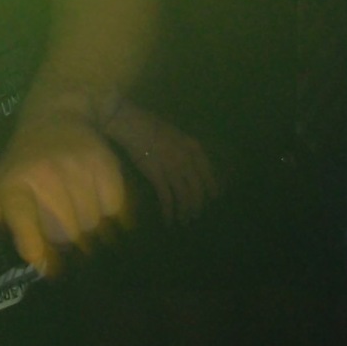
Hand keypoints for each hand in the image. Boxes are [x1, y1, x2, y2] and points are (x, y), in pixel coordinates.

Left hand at [0, 102, 129, 273]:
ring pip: (92, 225)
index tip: (41, 260)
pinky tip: (94, 196)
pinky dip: (109, 211)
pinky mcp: (105, 164)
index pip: (26, 228)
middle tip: (56, 219)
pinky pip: (114, 209)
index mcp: (14, 186)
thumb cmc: (21, 165)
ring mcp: (77, 169)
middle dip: (63, 237)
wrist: (57, 117)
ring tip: (75, 207)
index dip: (34, 246)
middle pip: (66, 236)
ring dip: (88, 226)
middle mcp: (45, 176)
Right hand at [108, 102, 215, 221]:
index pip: (207, 172)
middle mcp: (187, 160)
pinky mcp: (157, 176)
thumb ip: (185, 148)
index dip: (211, 186)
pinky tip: (168, 220)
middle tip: (196, 214)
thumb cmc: (151, 125)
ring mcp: (173, 168)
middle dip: (198, 204)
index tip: (214, 197)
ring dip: (185, 211)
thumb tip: (189, 164)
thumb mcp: (175, 133)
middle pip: (197, 188)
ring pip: (184, 196)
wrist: (133, 124)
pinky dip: (169, 212)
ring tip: (184, 221)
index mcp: (193, 147)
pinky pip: (167, 198)